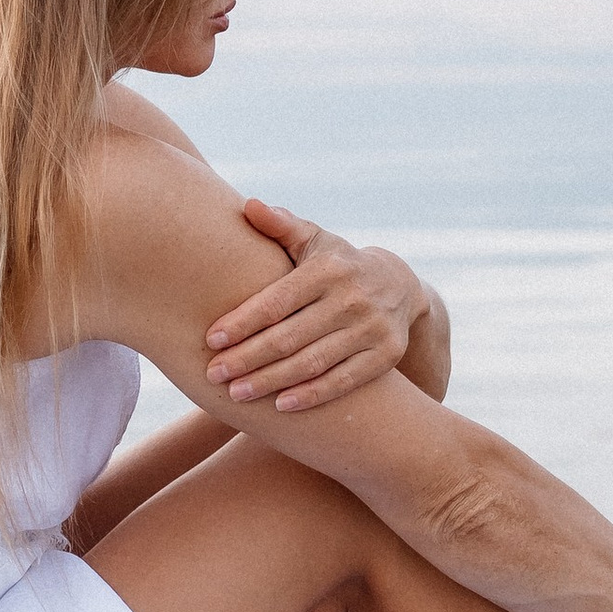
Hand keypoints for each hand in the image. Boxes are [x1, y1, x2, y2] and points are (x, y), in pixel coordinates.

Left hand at [204, 200, 427, 411]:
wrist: (401, 287)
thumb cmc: (338, 264)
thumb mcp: (316, 240)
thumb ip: (282, 226)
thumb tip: (248, 205)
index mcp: (328, 269)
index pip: (278, 300)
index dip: (243, 321)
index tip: (211, 339)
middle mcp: (352, 298)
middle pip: (290, 336)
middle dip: (248, 358)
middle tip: (214, 374)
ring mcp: (372, 329)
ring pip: (313, 362)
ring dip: (271, 381)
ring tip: (236, 395)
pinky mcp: (386, 356)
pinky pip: (344, 381)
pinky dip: (311, 395)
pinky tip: (280, 406)